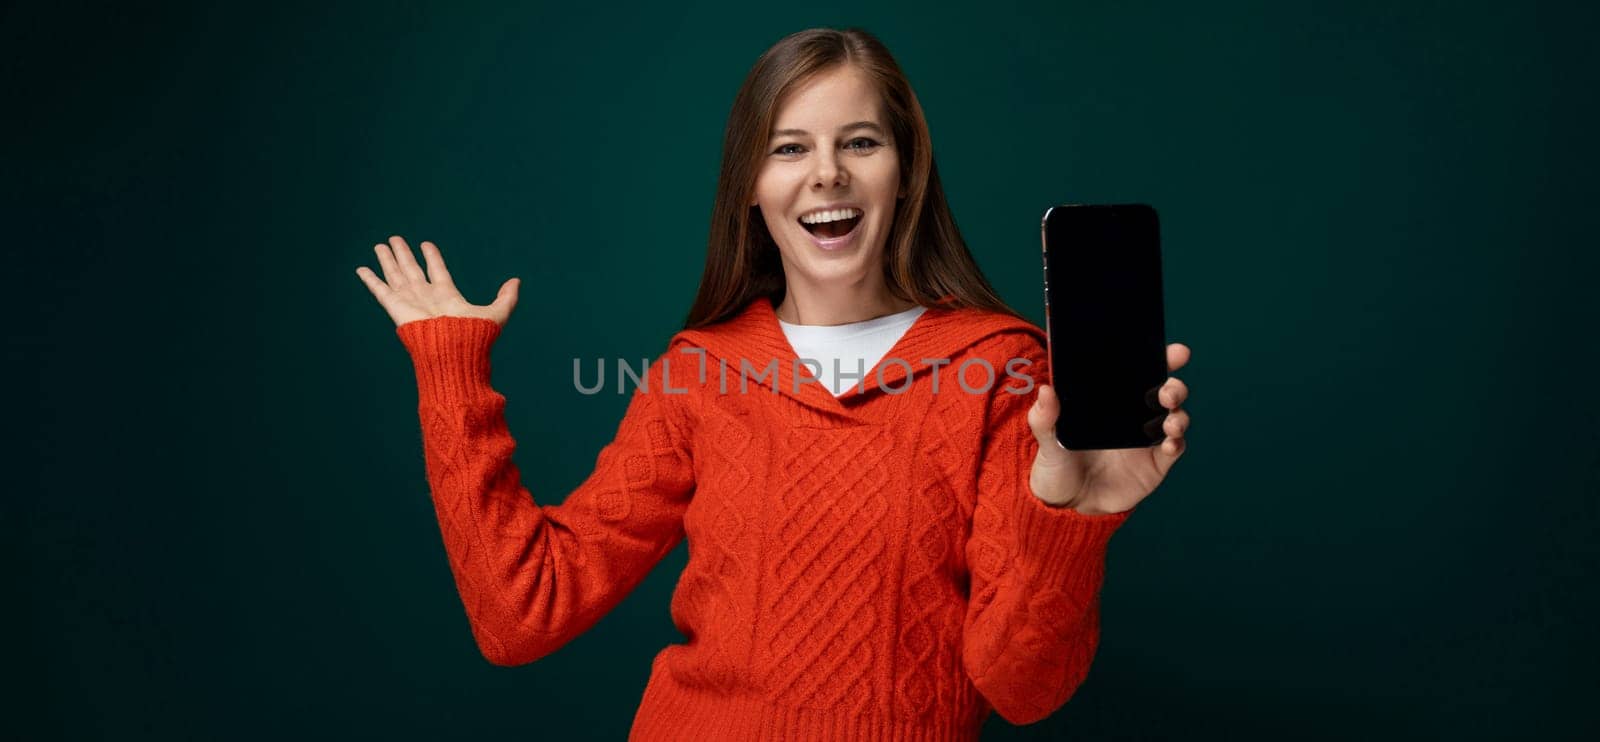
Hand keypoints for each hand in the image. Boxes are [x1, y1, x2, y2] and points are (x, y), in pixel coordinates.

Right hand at [355, 235, 519, 327]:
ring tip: (380, 245)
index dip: (432, 256)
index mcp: (447, 296)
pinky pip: (381, 290)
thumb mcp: (497, 313)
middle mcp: (427, 298)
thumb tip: (517, 281)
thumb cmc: (475, 336)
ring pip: (396, 275)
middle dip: (404, 255)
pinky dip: (370, 279)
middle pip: (413, 270)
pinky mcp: (397, 308)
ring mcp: (411, 302)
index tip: (426, 244)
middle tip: (395, 239)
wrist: (454, 351)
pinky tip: (361, 268)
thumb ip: (507, 297)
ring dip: (388, 260)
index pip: (437, 271)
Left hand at [1026, 343, 1191, 514]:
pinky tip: (1169, 443)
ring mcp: (1147, 438)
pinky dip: (1177, 443)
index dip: (1160, 357)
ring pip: (1175, 417)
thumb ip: (1045, 418)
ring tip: (1169, 420)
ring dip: (1178, 414)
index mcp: (1111, 400)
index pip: (1140, 372)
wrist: (1066, 505)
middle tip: (1167, 391)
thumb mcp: (1046, 441)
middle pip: (1165, 392)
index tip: (1175, 351)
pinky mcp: (1155, 463)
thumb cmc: (1057, 465)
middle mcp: (1135, 414)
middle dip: (1174, 386)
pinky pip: (1174, 448)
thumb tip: (1045, 390)